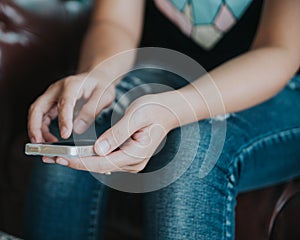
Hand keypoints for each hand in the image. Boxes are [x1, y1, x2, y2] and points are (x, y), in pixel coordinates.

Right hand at [28, 71, 114, 142]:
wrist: (97, 77)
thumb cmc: (101, 86)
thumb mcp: (104, 97)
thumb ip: (91, 111)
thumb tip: (78, 129)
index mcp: (72, 85)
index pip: (64, 103)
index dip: (63, 120)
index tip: (65, 135)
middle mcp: (57, 89)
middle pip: (38, 107)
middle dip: (35, 126)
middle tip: (40, 143)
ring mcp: (52, 95)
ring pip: (37, 113)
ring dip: (36, 129)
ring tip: (44, 145)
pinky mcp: (51, 103)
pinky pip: (42, 116)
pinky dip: (42, 129)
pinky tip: (49, 139)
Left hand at [56, 93, 180, 172]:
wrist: (168, 110)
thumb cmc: (154, 109)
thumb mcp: (135, 117)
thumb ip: (117, 134)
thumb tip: (97, 150)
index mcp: (136, 154)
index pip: (103, 162)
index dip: (80, 161)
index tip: (60, 158)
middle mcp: (133, 163)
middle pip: (99, 166)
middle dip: (74, 162)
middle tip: (50, 157)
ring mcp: (131, 162)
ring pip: (100, 164)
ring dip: (79, 160)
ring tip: (57, 155)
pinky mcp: (127, 157)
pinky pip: (105, 160)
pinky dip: (89, 156)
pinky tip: (75, 153)